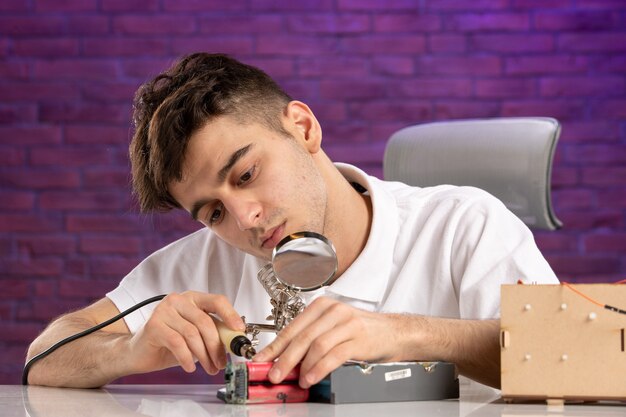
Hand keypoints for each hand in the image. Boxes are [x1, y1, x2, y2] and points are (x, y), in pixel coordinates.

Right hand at [127, 291, 243, 375]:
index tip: (239, 330)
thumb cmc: (168, 343)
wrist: (137, 352)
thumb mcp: (194, 335)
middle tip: (221, 363)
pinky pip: (178, 343)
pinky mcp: (154, 326)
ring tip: (209, 368)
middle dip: (216, 346)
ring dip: (204, 356)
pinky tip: (190, 367)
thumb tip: (233, 341)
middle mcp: (178, 300)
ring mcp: (164, 311)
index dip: (231, 315)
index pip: (217, 301)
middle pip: (206, 322)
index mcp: (192, 298)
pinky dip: (187, 358)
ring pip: (193, 334)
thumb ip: (212, 332)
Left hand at [252, 297, 404, 387]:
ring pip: (316, 345)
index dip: (274, 346)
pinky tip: (312, 377)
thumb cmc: (360, 330)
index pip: (292, 327)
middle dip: (284, 358)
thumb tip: (283, 358)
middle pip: (302, 337)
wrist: (393, 332)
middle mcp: (332, 311)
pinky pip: (334, 355)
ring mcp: (346, 323)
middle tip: (273, 374)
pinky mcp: (358, 338)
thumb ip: (310, 338)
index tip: (261, 360)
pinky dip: (319, 368)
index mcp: (321, 306)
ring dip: (302, 366)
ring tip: (296, 380)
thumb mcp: (332, 328)